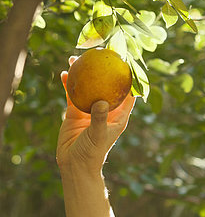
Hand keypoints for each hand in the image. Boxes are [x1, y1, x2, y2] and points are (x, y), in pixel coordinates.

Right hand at [56, 56, 136, 173]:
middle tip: (98, 52)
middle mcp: (105, 110)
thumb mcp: (98, 135)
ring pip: (88, 87)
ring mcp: (90, 110)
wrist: (75, 164)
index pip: (127, 93)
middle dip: (103, 69)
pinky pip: (72, 94)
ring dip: (83, 73)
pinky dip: (69, 84)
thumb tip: (101, 101)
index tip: (125, 59)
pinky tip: (64, 73)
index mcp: (118, 116)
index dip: (128, 77)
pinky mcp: (75, 112)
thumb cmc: (92, 153)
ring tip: (75, 58)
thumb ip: (99, 118)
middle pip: (106, 85)